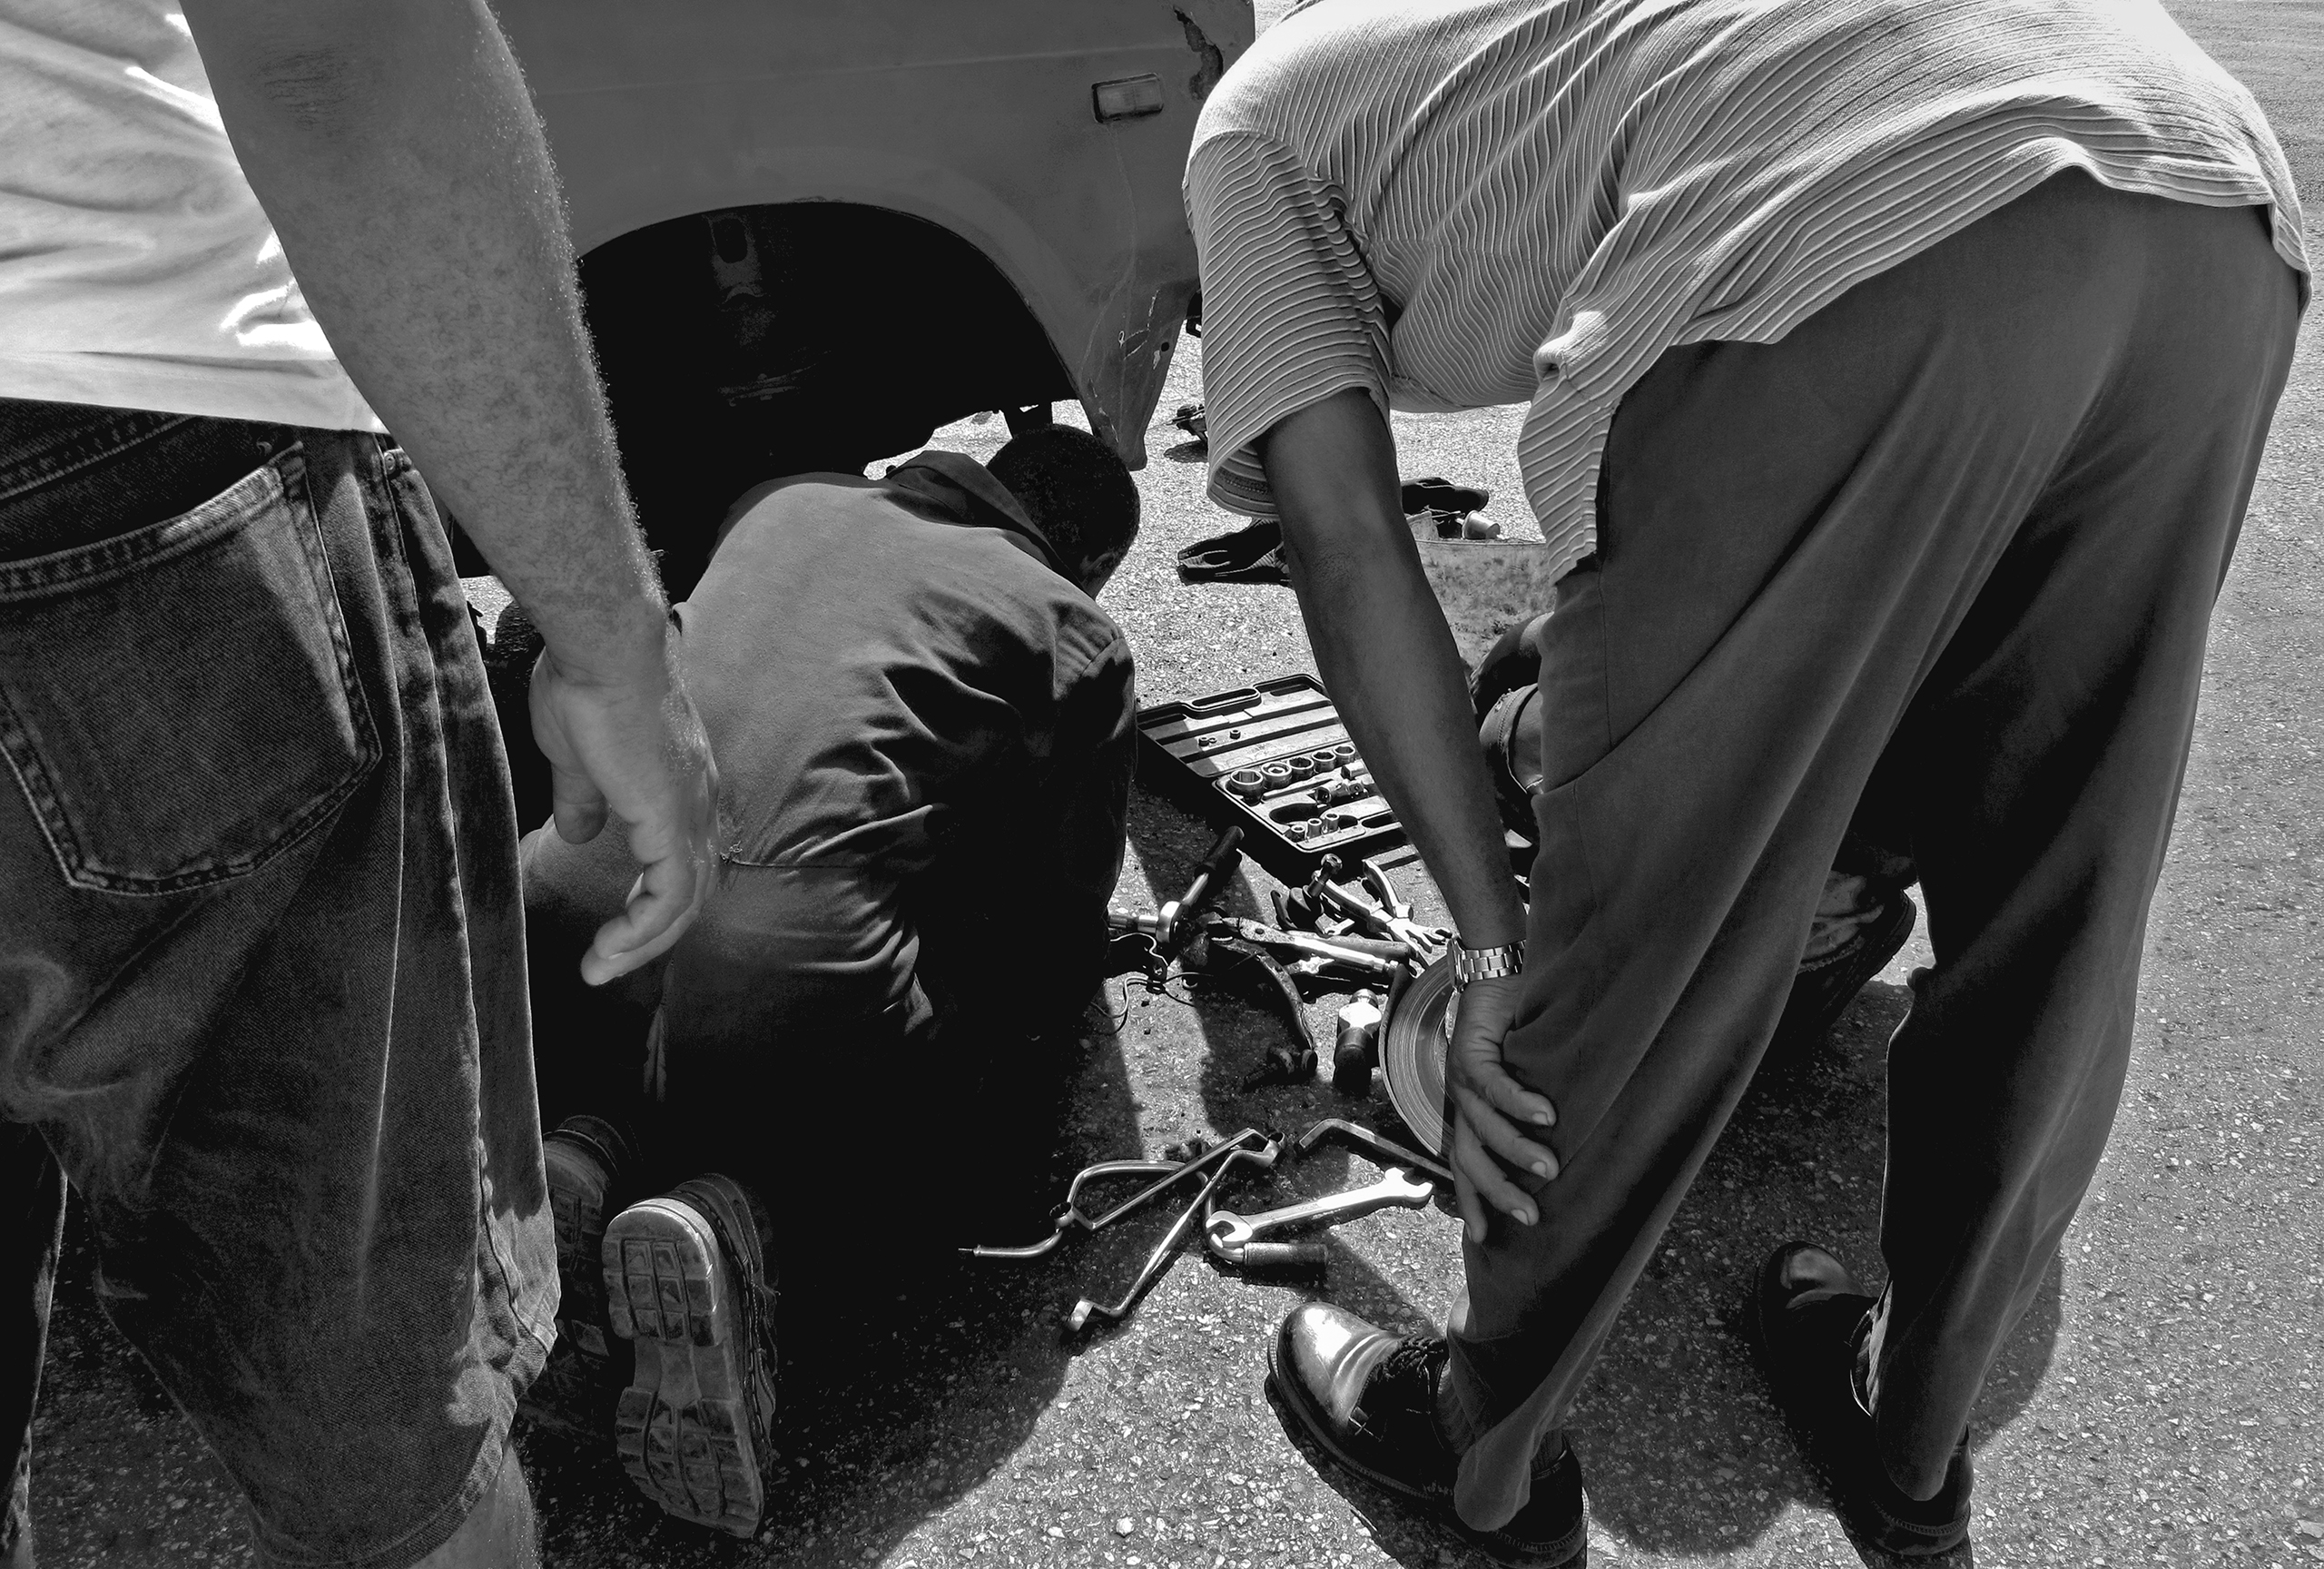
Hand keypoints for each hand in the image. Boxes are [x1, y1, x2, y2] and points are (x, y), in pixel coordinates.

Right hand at [528, 627, 717, 985]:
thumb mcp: (577, 758)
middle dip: (648, 934)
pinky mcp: (673, 821)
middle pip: (690, 890)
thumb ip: (584, 799)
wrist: (601, 650)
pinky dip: (644, 927)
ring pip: (685, 901)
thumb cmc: (587, 687)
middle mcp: (698, 804)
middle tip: (603, 963)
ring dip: (642, 942)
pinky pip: (671, 895)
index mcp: (678, 789)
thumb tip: (578, 832)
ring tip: (598, 968)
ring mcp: (691, 813)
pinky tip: (608, 947)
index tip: (607, 931)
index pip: (680, 861)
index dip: (648, 901)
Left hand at [1445, 972, 1558, 1242]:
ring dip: (1516, 1149)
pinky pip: (1494, 1085)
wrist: (1497, 976)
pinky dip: (1519, 1103)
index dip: (1472, 1201)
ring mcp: (1462, 1078)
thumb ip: (1531, 1115)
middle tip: (1531, 1216)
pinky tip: (1546, 1116)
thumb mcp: (1523, 1081)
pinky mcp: (1473, 1051)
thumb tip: (1566, 1151)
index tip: (1483, 1238)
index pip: (1465, 1168)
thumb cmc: (1515, 1033)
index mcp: (1468, 1114)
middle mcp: (1459, 1101)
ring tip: (1548, 1168)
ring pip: (1484, 1126)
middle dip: (1499, 1191)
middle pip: (1472, 1159)